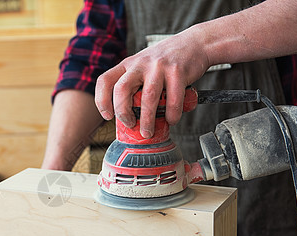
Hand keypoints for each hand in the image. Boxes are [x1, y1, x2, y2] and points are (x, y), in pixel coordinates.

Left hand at [95, 28, 209, 137]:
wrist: (194, 43)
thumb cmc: (165, 62)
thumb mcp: (142, 67)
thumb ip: (134, 85)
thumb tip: (129, 118)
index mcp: (128, 64)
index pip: (105, 80)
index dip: (102, 100)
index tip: (108, 116)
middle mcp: (140, 64)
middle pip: (121, 89)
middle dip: (123, 112)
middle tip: (130, 125)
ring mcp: (159, 67)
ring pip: (147, 97)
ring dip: (147, 119)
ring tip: (148, 132)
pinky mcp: (177, 71)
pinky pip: (172, 99)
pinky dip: (171, 115)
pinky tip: (171, 120)